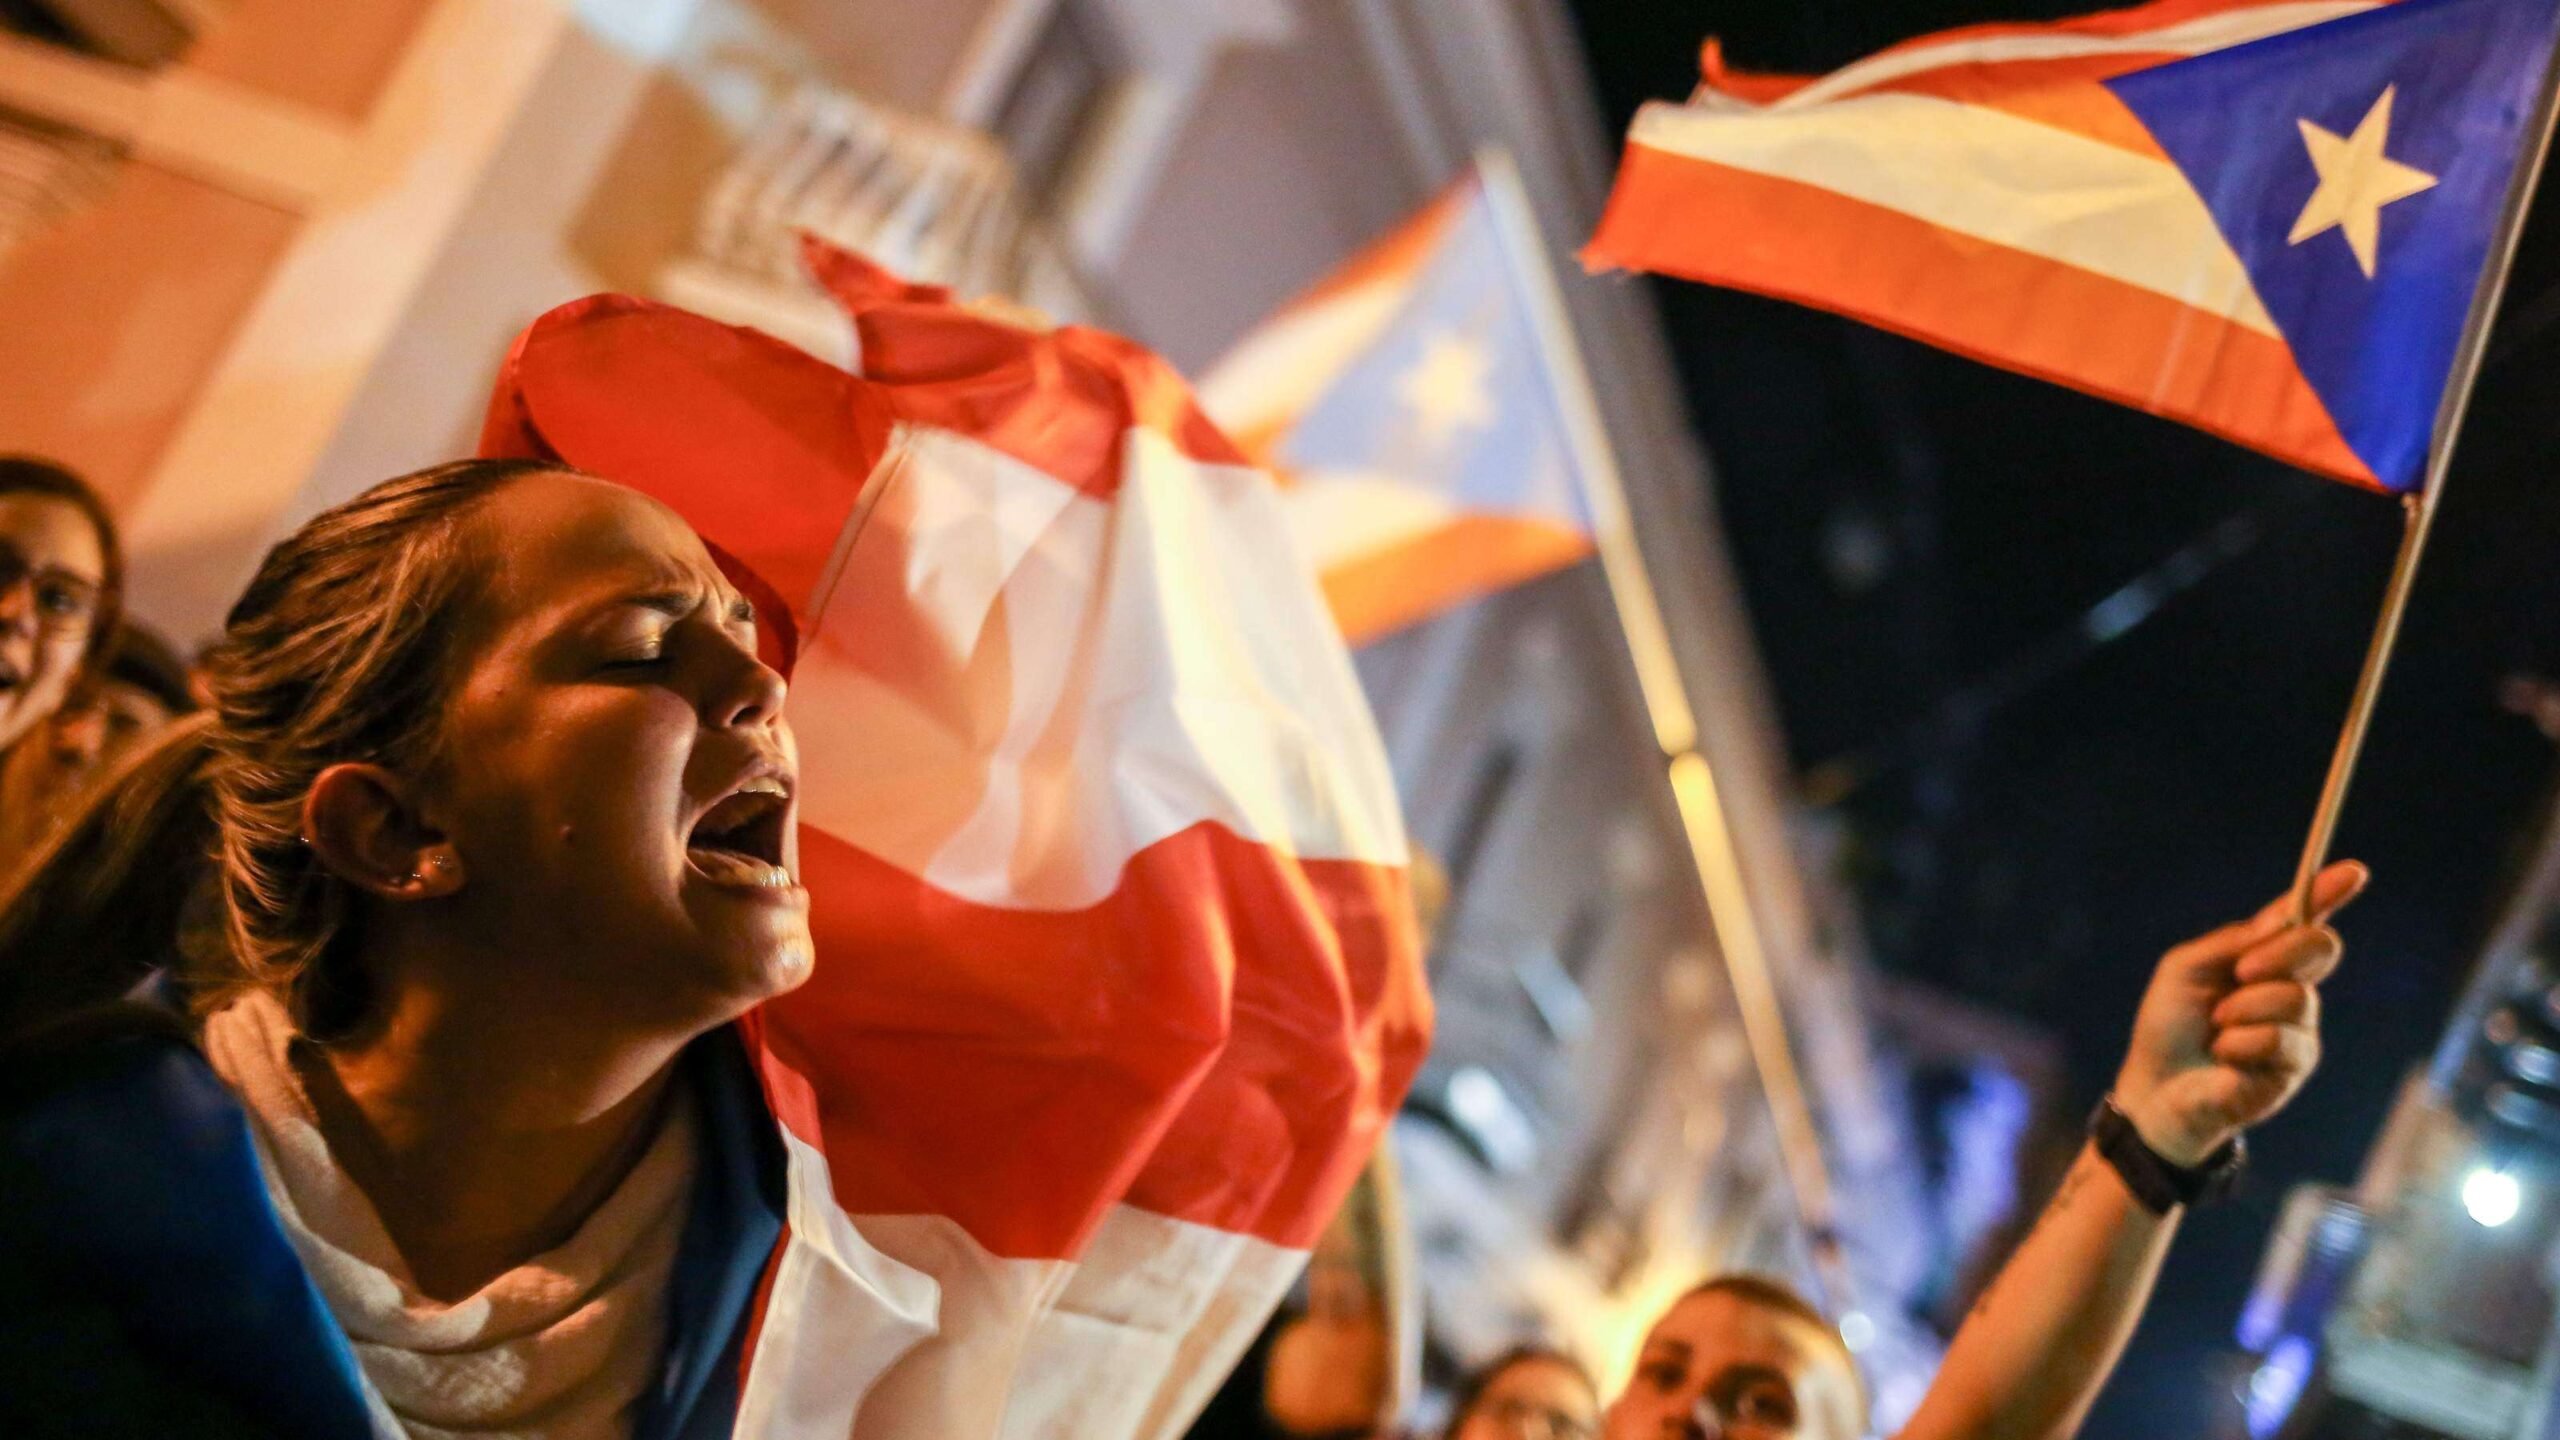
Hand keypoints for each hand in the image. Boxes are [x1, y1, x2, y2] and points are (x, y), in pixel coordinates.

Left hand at [2111, 861, 2368, 1166]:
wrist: (2155, 1087)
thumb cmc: (2168, 1025)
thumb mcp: (2186, 969)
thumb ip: (2233, 942)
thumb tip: (2284, 919)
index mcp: (2261, 957)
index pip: (2302, 919)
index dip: (2329, 892)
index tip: (2353, 870)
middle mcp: (2290, 987)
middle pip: (2319, 947)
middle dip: (2281, 952)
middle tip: (2241, 971)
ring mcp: (2299, 1026)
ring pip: (2294, 998)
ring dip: (2242, 1011)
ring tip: (2217, 1030)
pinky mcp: (2297, 1066)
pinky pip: (2279, 1039)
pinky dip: (2239, 1044)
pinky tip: (2225, 1058)